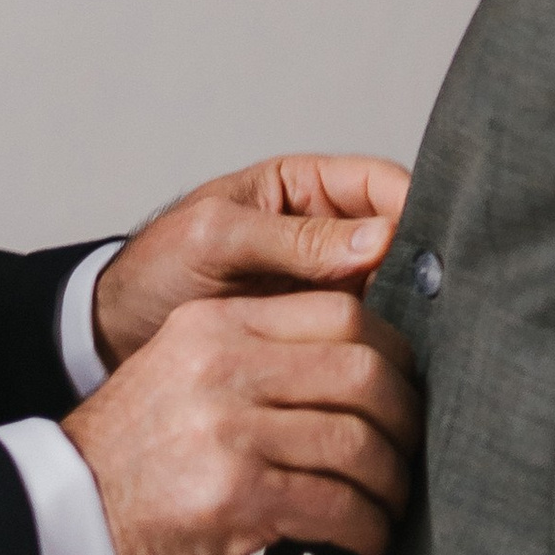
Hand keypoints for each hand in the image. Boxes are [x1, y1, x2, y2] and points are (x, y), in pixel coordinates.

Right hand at [64, 289, 419, 554]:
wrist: (64, 514)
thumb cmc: (134, 455)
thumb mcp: (185, 369)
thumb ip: (260, 358)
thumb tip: (364, 374)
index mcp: (217, 325)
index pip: (340, 314)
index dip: (393, 353)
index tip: (405, 388)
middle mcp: (223, 368)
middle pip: (362, 374)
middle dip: (404, 420)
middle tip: (410, 451)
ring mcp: (229, 431)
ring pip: (357, 444)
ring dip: (390, 483)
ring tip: (388, 504)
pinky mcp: (236, 497)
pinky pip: (335, 506)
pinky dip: (366, 528)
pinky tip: (366, 538)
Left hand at [91, 157, 412, 368]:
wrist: (116, 331)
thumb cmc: (156, 270)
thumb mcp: (216, 240)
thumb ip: (293, 238)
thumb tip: (381, 238)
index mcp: (308, 188)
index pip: (386, 186)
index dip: (417, 211)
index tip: (433, 252)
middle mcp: (331, 233)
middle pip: (407, 241)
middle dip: (424, 269)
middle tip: (438, 308)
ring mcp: (332, 285)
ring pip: (399, 292)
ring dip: (411, 314)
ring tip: (417, 344)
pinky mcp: (324, 331)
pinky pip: (371, 334)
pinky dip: (384, 348)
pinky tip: (393, 368)